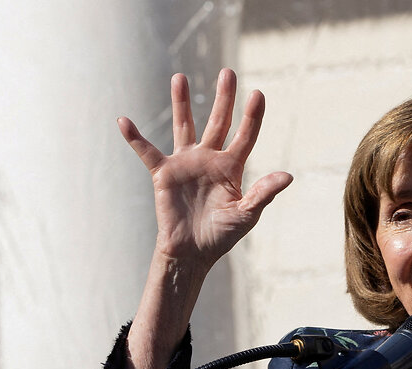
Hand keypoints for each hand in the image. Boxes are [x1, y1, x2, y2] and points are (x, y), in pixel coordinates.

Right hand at [117, 68, 292, 271]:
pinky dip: (135, 138)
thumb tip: (288, 176)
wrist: (192, 253)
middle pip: (218, 121)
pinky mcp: (164, 173)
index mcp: (232, 167)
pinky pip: (147, 152)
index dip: (252, 116)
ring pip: (184, 126)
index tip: (258, 93)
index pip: (245, 136)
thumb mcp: (247, 214)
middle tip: (227, 72)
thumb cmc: (222, 235)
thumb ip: (264, 193)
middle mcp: (209, 159)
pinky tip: (123, 121)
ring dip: (181, 102)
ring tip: (180, 77)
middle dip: (223, 98)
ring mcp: (186, 163)